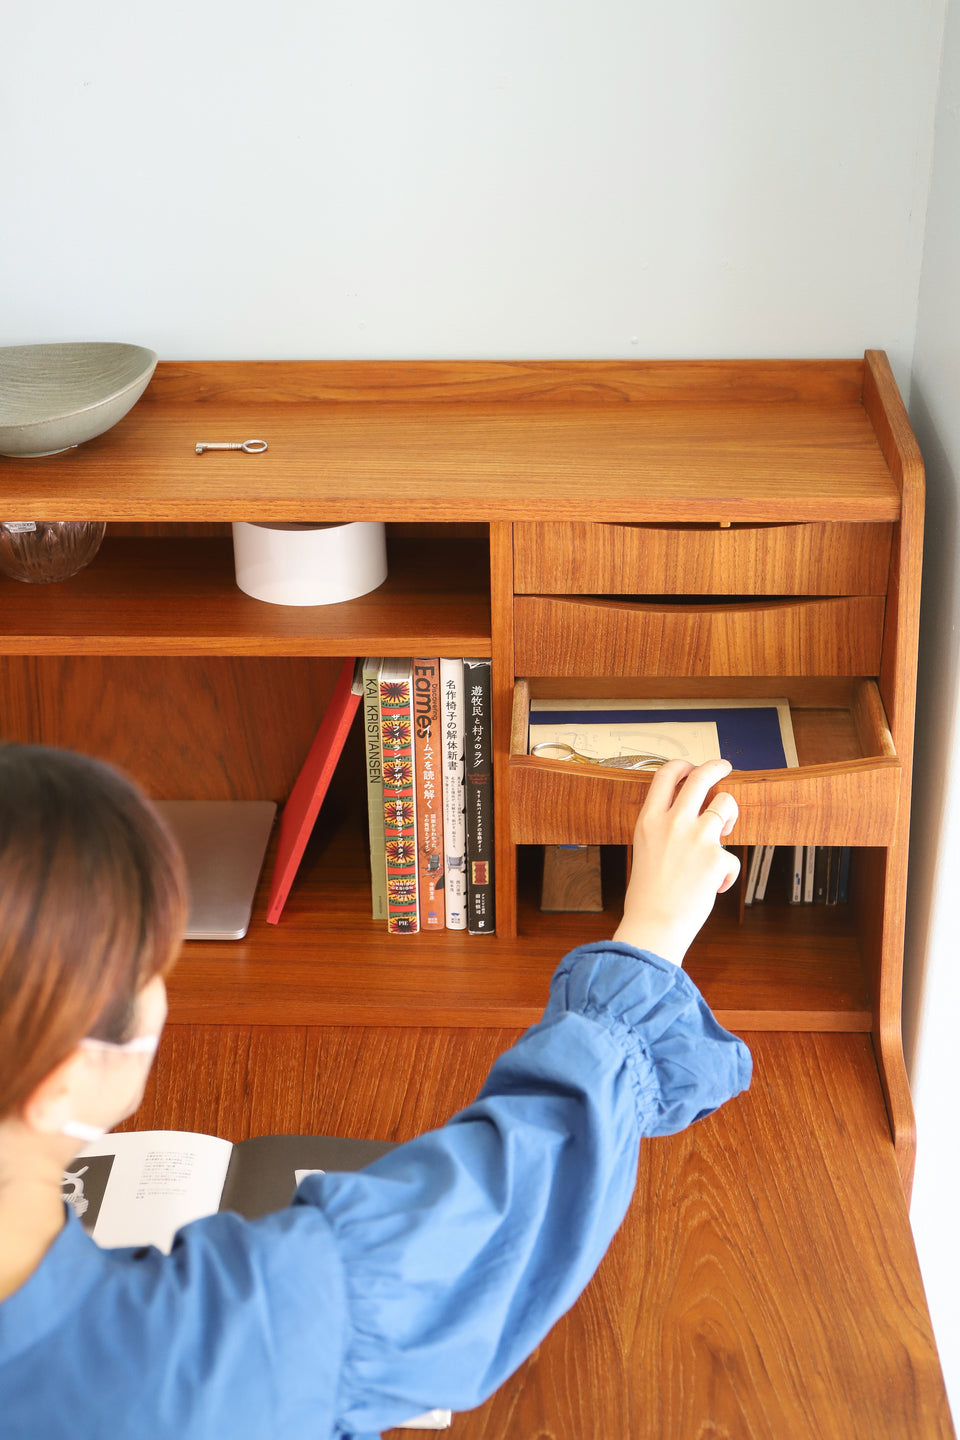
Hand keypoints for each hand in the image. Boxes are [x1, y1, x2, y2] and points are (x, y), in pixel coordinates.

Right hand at [613, 758, 739, 966]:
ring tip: (726, 829)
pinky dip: (725, 872)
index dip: (683, 765)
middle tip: (724, 766)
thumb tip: (694, 818)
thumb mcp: (645, 851)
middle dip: (716, 766)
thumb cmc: (648, 896)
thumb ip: (664, 830)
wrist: (654, 925)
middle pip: (700, 776)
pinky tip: (712, 887)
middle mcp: (672, 822)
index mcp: (649, 821)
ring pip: (726, 803)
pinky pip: (731, 855)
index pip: (666, 775)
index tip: (693, 766)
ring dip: (730, 813)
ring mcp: (697, 836)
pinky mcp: (717, 856)